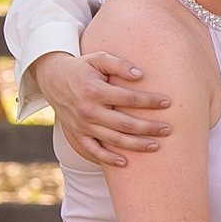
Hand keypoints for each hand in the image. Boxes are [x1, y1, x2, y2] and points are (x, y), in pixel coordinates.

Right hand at [35, 49, 173, 167]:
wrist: (52, 79)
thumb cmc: (82, 67)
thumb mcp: (98, 58)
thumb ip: (119, 65)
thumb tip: (141, 75)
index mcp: (94, 90)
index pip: (128, 98)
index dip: (149, 101)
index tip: (167, 103)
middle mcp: (88, 110)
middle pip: (124, 123)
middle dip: (148, 128)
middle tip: (168, 129)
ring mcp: (82, 125)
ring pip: (113, 140)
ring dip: (135, 145)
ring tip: (156, 146)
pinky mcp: (77, 134)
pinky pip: (93, 150)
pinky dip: (107, 159)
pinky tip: (125, 163)